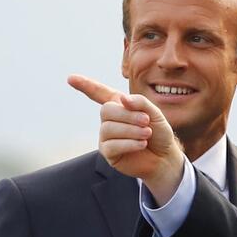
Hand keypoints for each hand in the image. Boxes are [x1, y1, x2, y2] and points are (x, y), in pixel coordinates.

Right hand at [68, 74, 184, 204]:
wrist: (165, 157)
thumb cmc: (159, 134)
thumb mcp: (155, 114)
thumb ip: (141, 103)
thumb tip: (122, 99)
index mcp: (119, 106)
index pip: (99, 93)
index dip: (85, 85)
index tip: (71, 78)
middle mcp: (109, 120)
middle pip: (106, 110)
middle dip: (127, 115)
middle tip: (146, 122)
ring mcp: (107, 136)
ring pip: (108, 128)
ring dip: (131, 130)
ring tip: (147, 134)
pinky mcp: (108, 152)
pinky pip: (111, 145)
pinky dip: (129, 143)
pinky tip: (141, 144)